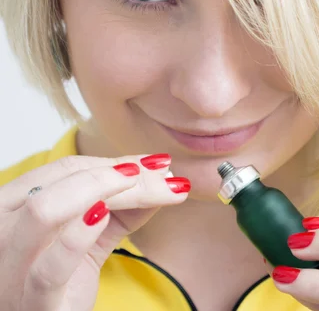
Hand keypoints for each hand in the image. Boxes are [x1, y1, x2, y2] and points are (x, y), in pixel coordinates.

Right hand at [0, 152, 189, 310]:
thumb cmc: (60, 284)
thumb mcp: (88, 238)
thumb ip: (122, 208)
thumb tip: (161, 176)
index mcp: (13, 206)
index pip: (64, 168)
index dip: (112, 162)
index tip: (154, 163)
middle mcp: (5, 230)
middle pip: (63, 180)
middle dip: (118, 171)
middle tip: (163, 173)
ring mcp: (11, 267)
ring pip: (46, 210)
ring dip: (102, 189)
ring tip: (147, 188)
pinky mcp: (32, 305)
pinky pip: (49, 269)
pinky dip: (78, 237)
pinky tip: (104, 218)